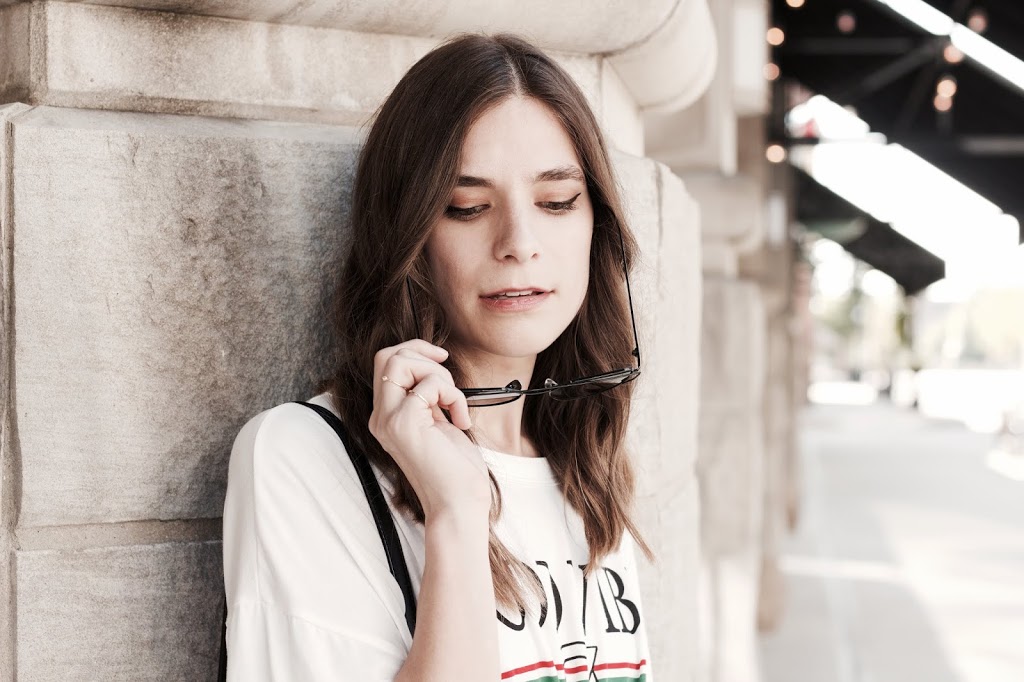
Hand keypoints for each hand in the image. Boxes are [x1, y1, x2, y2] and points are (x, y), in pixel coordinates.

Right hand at [368, 339, 490, 519]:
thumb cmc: (454, 467)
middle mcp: (381, 417)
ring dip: (439, 376)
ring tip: (454, 405)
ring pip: (401, 362)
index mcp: (387, 415)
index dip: (415, 350)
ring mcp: (389, 420)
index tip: (442, 360)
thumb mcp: (437, 421)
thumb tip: (434, 362)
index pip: (385, 362)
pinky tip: (461, 420)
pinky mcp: (405, 423)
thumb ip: (427, 395)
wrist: (458, 503)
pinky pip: (430, 384)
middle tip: (449, 387)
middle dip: (425, 357)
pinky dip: (453, 395)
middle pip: (388, 356)